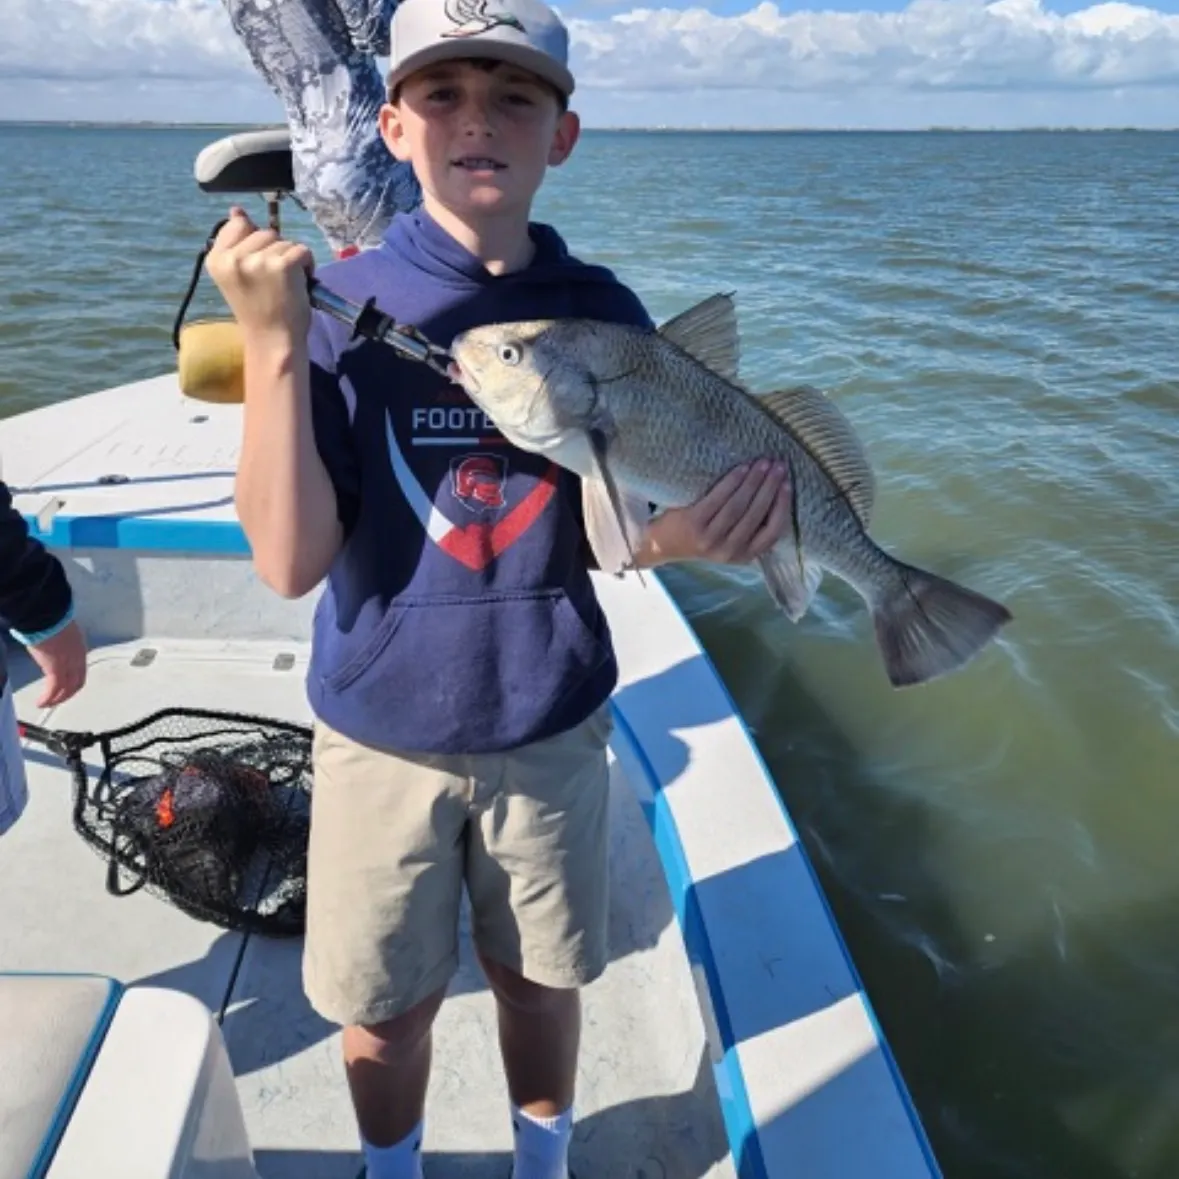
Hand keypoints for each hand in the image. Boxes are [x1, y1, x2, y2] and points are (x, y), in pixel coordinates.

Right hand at [27, 620, 87, 708]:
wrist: (48, 617)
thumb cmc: (52, 619)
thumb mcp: (62, 632)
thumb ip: (61, 642)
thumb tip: (52, 645)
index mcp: (79, 648)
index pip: (81, 670)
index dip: (75, 681)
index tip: (67, 686)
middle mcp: (77, 658)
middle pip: (77, 682)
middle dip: (68, 693)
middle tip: (59, 699)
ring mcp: (69, 665)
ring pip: (67, 689)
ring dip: (58, 699)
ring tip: (48, 704)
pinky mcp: (56, 669)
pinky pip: (54, 689)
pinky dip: (48, 698)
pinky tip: (41, 702)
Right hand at [205, 207, 314, 343]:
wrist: (273, 341)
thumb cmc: (258, 310)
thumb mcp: (238, 275)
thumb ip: (237, 243)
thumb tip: (236, 210)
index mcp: (216, 259)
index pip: (239, 224)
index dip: (255, 241)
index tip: (258, 266)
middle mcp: (234, 258)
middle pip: (265, 232)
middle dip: (275, 252)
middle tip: (273, 282)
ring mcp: (258, 260)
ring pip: (284, 241)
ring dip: (291, 259)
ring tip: (284, 285)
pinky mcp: (282, 265)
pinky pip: (302, 250)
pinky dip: (307, 265)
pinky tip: (299, 284)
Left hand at [638, 460, 791, 567]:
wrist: (663, 544)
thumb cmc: (702, 537)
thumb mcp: (730, 541)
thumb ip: (750, 528)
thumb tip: (776, 492)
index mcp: (744, 556)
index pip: (772, 532)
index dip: (782, 506)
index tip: (788, 484)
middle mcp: (729, 551)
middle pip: (756, 514)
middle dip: (770, 487)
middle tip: (779, 465)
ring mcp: (710, 539)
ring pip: (739, 505)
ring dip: (754, 481)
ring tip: (763, 463)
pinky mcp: (694, 524)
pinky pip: (718, 499)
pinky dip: (732, 482)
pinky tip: (741, 468)